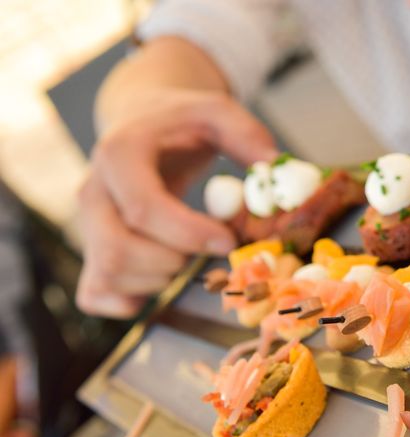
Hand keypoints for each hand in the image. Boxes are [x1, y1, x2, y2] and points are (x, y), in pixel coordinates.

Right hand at [76, 88, 277, 317]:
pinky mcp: (90, 250)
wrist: (141, 123)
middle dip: (176, 262)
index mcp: (120, 154)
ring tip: (189, 257)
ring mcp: (86, 224)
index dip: (189, 234)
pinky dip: (130, 301)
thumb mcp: (216, 112)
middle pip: (120, 250)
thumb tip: (274, 175)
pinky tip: (161, 280)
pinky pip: (96, 294)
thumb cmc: (181, 122)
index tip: (228, 241)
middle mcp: (93, 191)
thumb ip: (248, 137)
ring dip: (160, 280)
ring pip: (110, 274)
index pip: (143, 208)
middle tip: (209, 248)